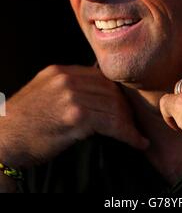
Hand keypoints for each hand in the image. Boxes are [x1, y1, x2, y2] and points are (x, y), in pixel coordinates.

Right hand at [0, 64, 148, 168]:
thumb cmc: (23, 122)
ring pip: (113, 106)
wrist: (2, 140)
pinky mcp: (75, 116)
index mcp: (62, 71)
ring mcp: (72, 96)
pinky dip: (128, 134)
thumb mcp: (44, 91)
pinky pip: (111, 123)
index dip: (117, 93)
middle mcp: (68, 79)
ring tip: (136, 136)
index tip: (126, 107)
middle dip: (125, 108)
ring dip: (129, 124)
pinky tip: (136, 142)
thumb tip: (93, 88)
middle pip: (110, 90)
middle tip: (133, 123)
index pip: (101, 77)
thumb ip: (67, 85)